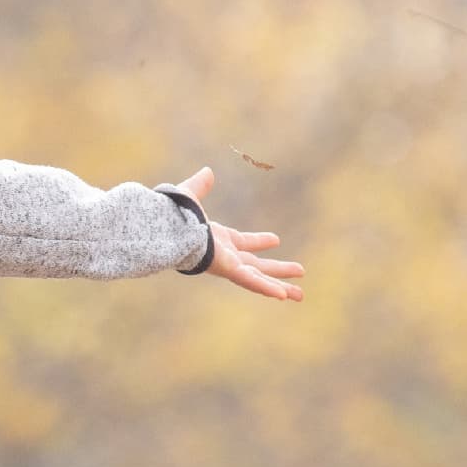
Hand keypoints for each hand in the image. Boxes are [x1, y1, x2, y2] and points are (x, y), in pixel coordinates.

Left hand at [174, 166, 303, 301]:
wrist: (166, 227)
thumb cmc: (172, 215)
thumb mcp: (190, 196)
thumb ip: (199, 186)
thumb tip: (207, 171)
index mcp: (217, 239)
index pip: (243, 242)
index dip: (259, 241)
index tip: (276, 239)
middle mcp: (224, 255)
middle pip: (257, 266)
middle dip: (277, 270)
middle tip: (299, 272)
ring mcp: (227, 265)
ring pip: (259, 278)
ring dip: (279, 285)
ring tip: (299, 295)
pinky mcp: (227, 270)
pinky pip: (251, 281)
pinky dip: (266, 287)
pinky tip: (283, 295)